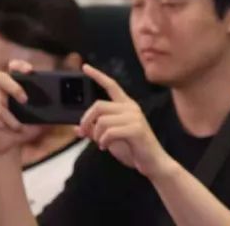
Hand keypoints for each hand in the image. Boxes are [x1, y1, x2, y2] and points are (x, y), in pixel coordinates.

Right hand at [0, 60, 39, 156]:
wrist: (10, 145)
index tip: (30, 70)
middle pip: (1, 78)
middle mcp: (1, 90)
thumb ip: (48, 111)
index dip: (19, 66)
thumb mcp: (41, 120)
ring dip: (10, 118)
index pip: (14, 68)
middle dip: (13, 87)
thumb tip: (61, 106)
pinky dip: (0, 124)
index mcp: (16, 86)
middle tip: (25, 100)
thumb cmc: (26, 128)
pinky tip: (4, 128)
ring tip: (18, 127)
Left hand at [77, 65, 173, 179]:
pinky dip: (103, 141)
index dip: (97, 75)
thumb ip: (95, 131)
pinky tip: (105, 146)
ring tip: (101, 143)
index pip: (111, 85)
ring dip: (96, 135)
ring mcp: (134, 117)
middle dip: (86, 119)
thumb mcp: (110, 138)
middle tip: (84, 132)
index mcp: (126, 106)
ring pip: (102, 120)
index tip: (84, 67)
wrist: (152, 162)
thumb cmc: (133, 149)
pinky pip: (110, 132)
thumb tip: (77, 128)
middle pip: (99, 105)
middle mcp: (131, 108)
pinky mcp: (136, 129)